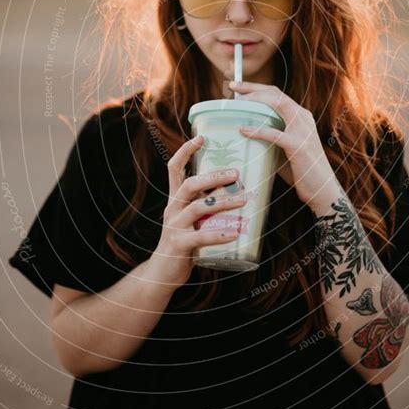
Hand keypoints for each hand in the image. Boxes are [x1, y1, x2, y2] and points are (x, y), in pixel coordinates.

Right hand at [150, 136, 247, 291]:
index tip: (202, 137)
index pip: (174, 168)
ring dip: (224, 202)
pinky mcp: (179, 244)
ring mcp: (174, 226)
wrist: (163, 272)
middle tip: (237, 173)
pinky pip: (201, 236)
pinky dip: (220, 234)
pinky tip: (236, 233)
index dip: (186, 151)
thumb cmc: (184, 241)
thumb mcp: (192, 218)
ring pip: (199, 207)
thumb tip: (235, 189)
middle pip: (190, 184)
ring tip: (245, 200)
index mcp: (175, 198)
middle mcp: (173, 208)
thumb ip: (206, 204)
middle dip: (214, 176)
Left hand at [228, 80, 339, 208]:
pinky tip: (243, 130)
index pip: (277, 94)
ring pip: (278, 104)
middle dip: (252, 88)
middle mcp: (303, 118)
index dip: (256, 87)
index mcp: (301, 116)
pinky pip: (275, 134)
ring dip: (255, 101)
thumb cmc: (301, 170)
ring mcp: (302, 131)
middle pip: (276, 94)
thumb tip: (244, 132)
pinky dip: (257, 130)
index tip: (237, 87)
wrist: (322, 189)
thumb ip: (272, 136)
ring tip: (236, 103)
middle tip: (232, 87)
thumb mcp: (286, 147)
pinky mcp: (299, 146)